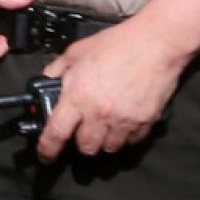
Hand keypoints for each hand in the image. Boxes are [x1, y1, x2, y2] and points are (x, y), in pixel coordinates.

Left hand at [37, 14, 194, 160]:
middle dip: (80, 143)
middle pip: (86, 148)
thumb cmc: (115, 44)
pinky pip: (132, 142)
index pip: (56, 134)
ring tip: (103, 125)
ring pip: (109, 148)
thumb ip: (57, 71)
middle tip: (81, 130)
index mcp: (77, 97)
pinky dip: (125, 136)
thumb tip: (45, 83)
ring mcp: (124, 121)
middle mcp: (99, 114)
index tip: (45, 156)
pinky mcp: (146, 123)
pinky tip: (123, 121)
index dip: (47, 150)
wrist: (155, 44)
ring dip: (103, 141)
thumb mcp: (75, 53)